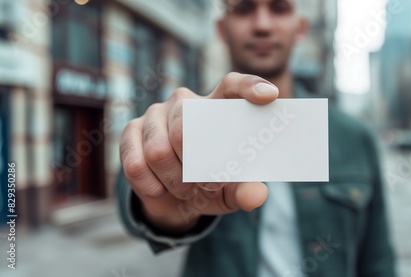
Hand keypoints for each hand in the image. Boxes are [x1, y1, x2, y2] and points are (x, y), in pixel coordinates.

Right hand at [119, 73, 278, 232]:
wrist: (173, 198)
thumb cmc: (209, 184)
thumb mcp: (231, 191)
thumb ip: (245, 190)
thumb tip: (256, 195)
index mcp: (217, 106)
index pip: (234, 85)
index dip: (251, 87)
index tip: (270, 96)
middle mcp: (185, 102)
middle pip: (186, 125)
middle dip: (196, 164)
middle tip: (208, 184)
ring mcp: (155, 113)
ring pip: (158, 150)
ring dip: (175, 180)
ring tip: (187, 189)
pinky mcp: (131, 131)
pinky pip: (136, 163)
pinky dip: (152, 186)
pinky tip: (161, 190)